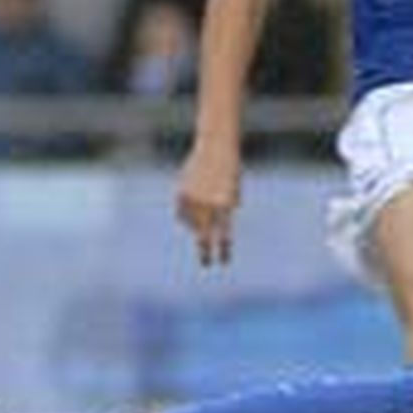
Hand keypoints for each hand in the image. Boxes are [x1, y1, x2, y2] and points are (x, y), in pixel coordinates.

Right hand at [176, 139, 241, 266]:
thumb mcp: (232, 195)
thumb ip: (222, 215)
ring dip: (196, 223)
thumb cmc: (229, 172)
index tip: (223, 262)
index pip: (224, 235)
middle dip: (205, 252)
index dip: (223, 250)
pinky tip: (194, 201)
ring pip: (190, 224)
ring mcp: (192, 199)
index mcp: (225, 205)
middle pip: (203, 237)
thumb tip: (206, 232)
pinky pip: (181, 213)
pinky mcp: (181, 194)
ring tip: (204, 206)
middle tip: (206, 264)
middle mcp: (207, 204)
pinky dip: (187, 213)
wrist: (216, 148)